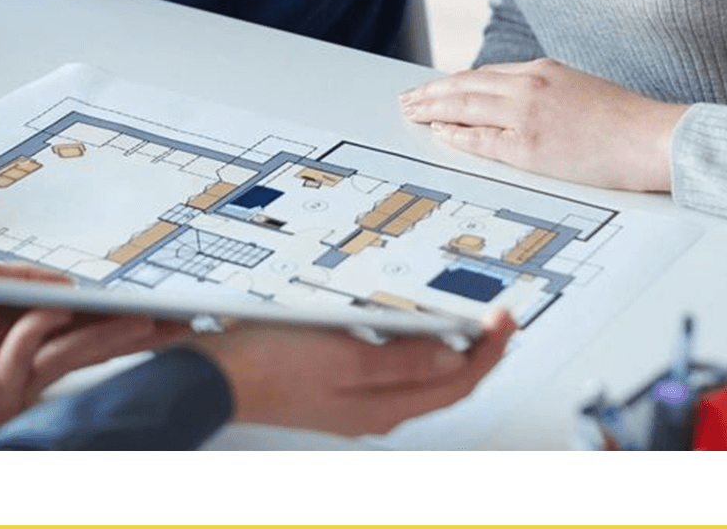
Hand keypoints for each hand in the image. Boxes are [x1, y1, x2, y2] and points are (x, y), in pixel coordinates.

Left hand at [0, 255, 189, 421]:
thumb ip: (27, 281)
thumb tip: (73, 288)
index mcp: (28, 327)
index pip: (86, 324)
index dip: (120, 315)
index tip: (157, 308)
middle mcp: (28, 357)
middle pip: (92, 344)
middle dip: (135, 332)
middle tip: (174, 322)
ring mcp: (15, 379)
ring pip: (73, 354)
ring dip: (111, 336)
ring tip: (146, 321)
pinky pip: (29, 354)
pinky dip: (36, 327)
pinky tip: (41, 310)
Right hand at [198, 311, 514, 435]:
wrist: (219, 377)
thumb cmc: (271, 367)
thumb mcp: (343, 356)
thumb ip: (401, 358)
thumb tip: (450, 352)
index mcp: (383, 405)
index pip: (456, 381)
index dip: (489, 350)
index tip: (507, 319)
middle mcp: (374, 407)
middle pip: (443, 381)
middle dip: (477, 350)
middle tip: (498, 319)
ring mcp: (355, 397)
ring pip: (419, 375)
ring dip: (446, 346)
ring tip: (466, 319)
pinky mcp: (335, 383)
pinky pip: (391, 368)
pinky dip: (412, 346)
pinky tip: (406, 327)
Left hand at [399, 59, 686, 191]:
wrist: (653, 137)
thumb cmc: (625, 121)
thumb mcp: (580, 89)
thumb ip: (547, 90)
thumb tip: (517, 101)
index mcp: (543, 70)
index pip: (485, 75)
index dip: (455, 82)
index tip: (436, 88)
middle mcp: (530, 86)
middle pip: (466, 85)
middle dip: (432, 92)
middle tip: (408, 99)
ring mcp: (527, 115)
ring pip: (466, 105)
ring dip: (434, 108)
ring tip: (412, 112)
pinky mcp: (530, 146)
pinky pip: (482, 139)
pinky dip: (456, 134)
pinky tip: (440, 132)